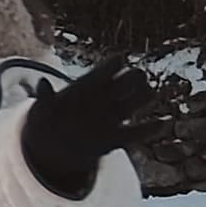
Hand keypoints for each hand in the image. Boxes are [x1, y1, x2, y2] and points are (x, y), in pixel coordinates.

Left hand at [21, 59, 142, 192]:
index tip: (120, 58)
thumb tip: (41, 82)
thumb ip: (44, 97)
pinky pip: (137, 133)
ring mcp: (113, 117)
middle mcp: (105, 99)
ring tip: (150, 93)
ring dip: (143, 98)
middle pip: (126, 82)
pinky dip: (150, 129)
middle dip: (133, 78)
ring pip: (135, 102)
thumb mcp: (41, 110)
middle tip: (138, 76)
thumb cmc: (48, 121)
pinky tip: (164, 123)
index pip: (104, 71)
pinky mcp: (117, 138)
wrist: (53, 148)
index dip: (113, 65)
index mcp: (87, 87)